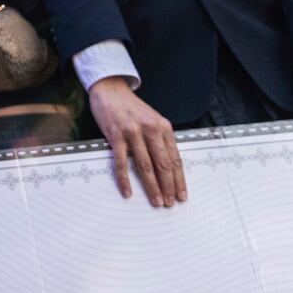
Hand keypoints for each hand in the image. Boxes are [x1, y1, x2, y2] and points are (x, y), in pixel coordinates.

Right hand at [89, 77, 185, 207]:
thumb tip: (168, 167)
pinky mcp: (115, 135)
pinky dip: (125, 179)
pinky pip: (121, 162)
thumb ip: (160, 139)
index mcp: (163, 127)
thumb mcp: (152, 119)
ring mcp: (132, 132)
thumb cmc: (131, 107)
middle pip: (163, 164)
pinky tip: (128, 191)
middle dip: (168, 186)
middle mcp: (150, 129)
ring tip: (156, 201)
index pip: (175, 158)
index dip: (179, 179)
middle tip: (170, 203)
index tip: (182, 194)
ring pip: (145, 166)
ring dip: (152, 186)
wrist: (110, 89)